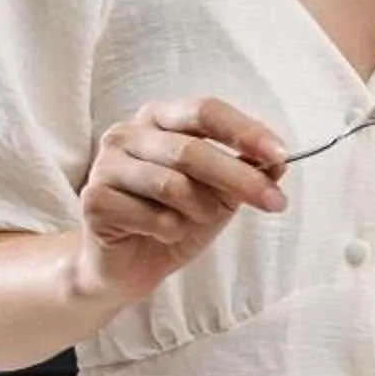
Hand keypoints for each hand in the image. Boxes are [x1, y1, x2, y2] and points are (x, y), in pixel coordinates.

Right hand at [74, 96, 286, 305]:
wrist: (128, 265)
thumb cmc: (175, 218)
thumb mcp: (221, 193)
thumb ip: (248, 171)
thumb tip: (278, 160)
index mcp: (160, 119)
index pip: (205, 110)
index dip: (245, 131)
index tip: (280, 154)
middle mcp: (127, 134)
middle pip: (192, 150)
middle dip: (240, 178)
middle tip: (274, 202)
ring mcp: (105, 166)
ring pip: (173, 185)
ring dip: (201, 210)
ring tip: (197, 220)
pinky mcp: (94, 201)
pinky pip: (153, 217)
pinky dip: (172, 231)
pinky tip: (163, 233)